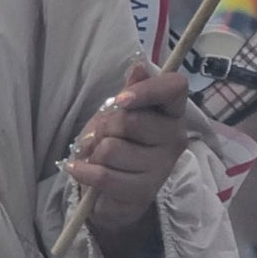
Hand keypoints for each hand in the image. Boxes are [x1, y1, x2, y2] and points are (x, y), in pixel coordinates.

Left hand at [64, 65, 194, 244]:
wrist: (111, 189)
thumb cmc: (118, 143)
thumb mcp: (118, 112)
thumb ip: (130, 91)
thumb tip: (140, 66)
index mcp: (173, 111)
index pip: (174, 88)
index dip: (146, 90)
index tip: (120, 100)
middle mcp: (175, 138)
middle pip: (129, 120)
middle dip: (104, 128)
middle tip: (103, 137)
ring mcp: (162, 167)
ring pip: (112, 148)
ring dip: (94, 152)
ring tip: (98, 157)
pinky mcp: (144, 191)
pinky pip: (104, 175)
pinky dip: (84, 171)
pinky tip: (81, 169)